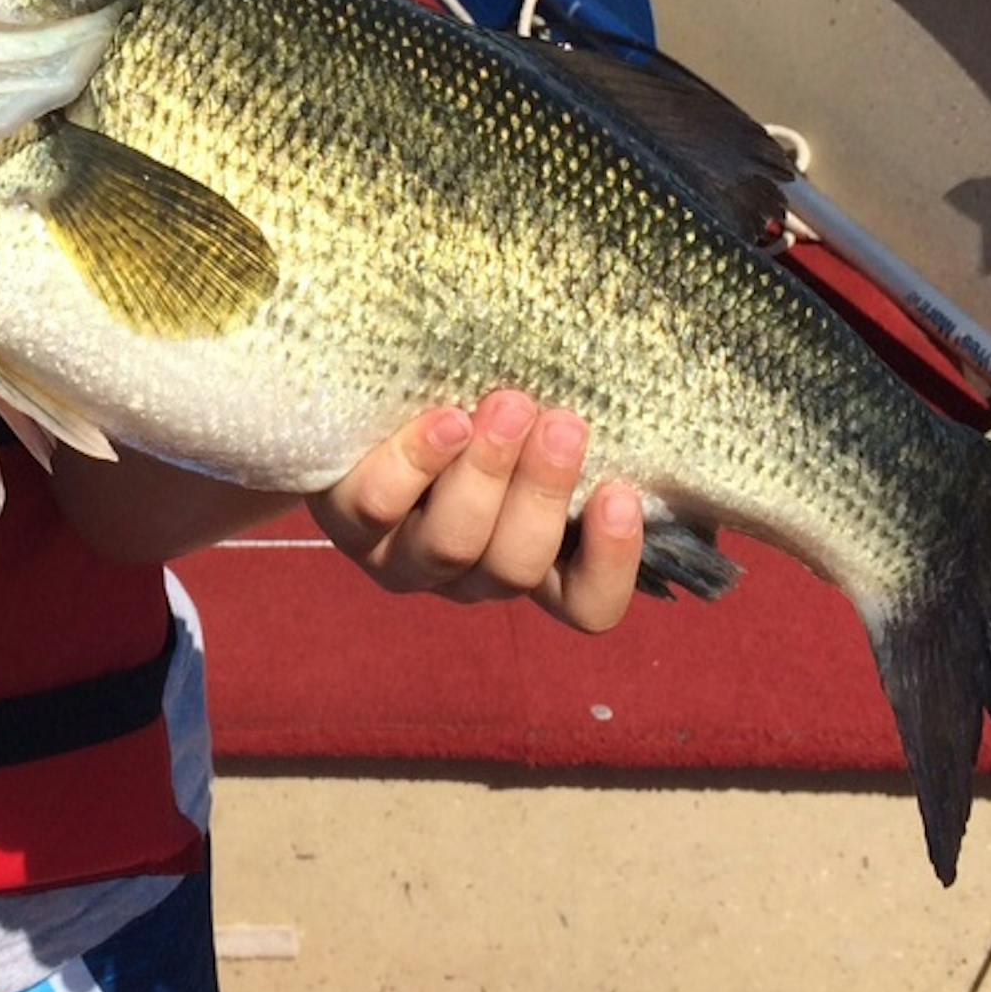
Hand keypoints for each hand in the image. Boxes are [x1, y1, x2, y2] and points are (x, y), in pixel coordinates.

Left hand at [308, 389, 643, 632]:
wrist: (360, 396)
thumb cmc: (470, 400)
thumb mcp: (530, 417)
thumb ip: (573, 424)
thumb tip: (644, 386)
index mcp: (529, 561)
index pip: (586, 605)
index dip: (611, 566)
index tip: (620, 495)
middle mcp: (466, 573)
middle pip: (515, 568)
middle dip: (545, 493)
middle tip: (563, 424)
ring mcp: (402, 557)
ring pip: (452, 543)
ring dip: (487, 474)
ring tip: (508, 408)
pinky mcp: (346, 523)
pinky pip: (379, 507)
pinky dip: (419, 462)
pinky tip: (447, 420)